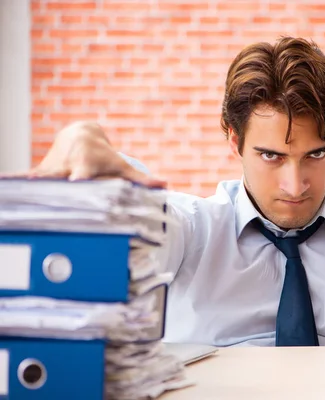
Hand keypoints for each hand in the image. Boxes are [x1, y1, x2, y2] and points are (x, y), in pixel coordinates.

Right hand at [1, 121, 165, 187]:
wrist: (80, 136)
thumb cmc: (105, 157)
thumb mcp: (122, 167)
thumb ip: (141, 180)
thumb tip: (164, 186)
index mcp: (85, 165)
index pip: (82, 177)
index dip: (79, 182)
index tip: (75, 186)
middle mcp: (65, 167)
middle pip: (57, 181)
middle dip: (50, 189)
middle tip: (39, 199)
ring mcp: (50, 170)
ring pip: (37, 181)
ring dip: (26, 188)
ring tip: (12, 200)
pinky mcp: (40, 173)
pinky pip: (24, 179)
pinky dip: (12, 182)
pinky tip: (1, 186)